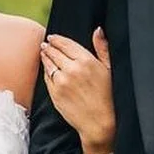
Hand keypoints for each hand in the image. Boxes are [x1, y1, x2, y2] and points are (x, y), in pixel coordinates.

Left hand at [41, 29, 114, 152]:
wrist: (99, 123)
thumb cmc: (109, 97)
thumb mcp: (109, 69)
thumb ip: (102, 48)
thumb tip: (98, 30)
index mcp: (87, 61)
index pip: (66, 44)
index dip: (57, 39)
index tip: (52, 37)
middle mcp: (72, 69)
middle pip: (55, 52)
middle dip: (49, 46)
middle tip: (45, 44)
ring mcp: (62, 82)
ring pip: (48, 63)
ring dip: (45, 56)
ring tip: (43, 53)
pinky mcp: (55, 93)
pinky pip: (46, 78)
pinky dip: (45, 71)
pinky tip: (47, 69)